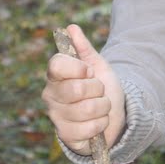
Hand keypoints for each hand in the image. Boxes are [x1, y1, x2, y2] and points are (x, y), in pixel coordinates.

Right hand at [41, 24, 125, 154]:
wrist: (113, 114)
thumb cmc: (101, 87)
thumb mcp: (97, 65)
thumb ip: (83, 47)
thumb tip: (71, 27)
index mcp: (55, 75)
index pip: (57, 64)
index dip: (78, 67)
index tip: (89, 71)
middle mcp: (50, 95)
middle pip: (77, 88)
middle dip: (97, 89)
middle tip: (98, 91)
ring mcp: (56, 117)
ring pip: (87, 109)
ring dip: (103, 107)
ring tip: (100, 107)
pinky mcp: (66, 136)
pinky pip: (89, 128)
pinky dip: (101, 124)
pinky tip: (98, 123)